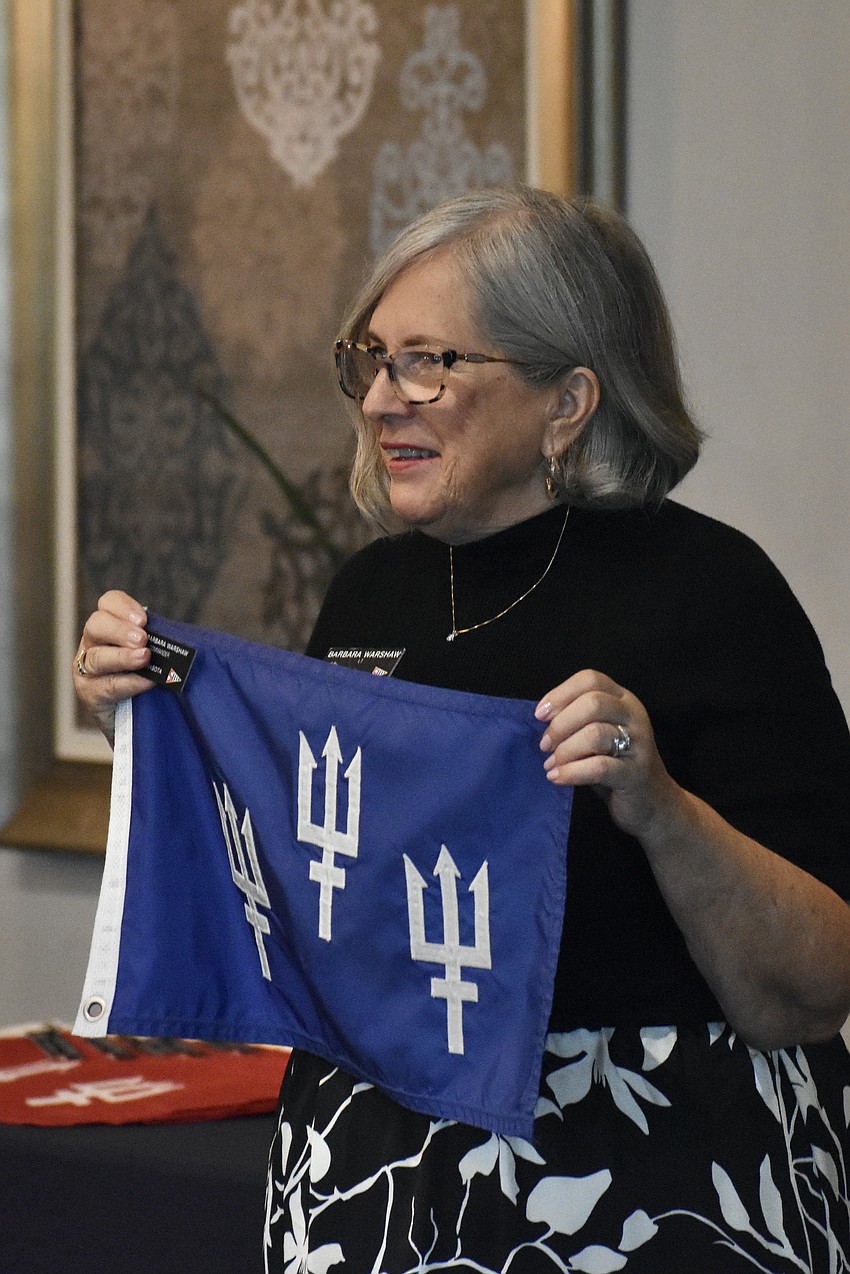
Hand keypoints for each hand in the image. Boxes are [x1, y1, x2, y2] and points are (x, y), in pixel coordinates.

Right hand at [73, 590, 154, 744]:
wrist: (139, 719)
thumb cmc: (148, 679)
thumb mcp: (153, 653)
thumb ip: (159, 641)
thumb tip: (183, 638)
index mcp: (109, 626)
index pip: (108, 603)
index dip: (123, 606)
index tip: (144, 619)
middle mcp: (93, 644)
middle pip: (96, 625)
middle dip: (120, 630)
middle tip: (142, 639)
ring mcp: (87, 670)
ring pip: (97, 657)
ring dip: (123, 656)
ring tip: (144, 658)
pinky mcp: (91, 694)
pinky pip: (107, 686)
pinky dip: (129, 683)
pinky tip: (147, 682)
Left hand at [535, 669, 679, 841]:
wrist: (651, 802)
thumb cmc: (615, 764)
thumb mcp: (596, 735)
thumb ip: (576, 722)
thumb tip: (542, 718)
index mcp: (623, 699)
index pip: (590, 679)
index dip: (561, 693)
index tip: (540, 715)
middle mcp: (634, 715)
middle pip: (592, 703)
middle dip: (561, 724)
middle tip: (544, 745)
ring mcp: (639, 743)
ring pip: (595, 734)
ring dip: (565, 750)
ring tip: (550, 764)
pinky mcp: (636, 772)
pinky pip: (599, 767)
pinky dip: (572, 772)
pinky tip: (557, 777)